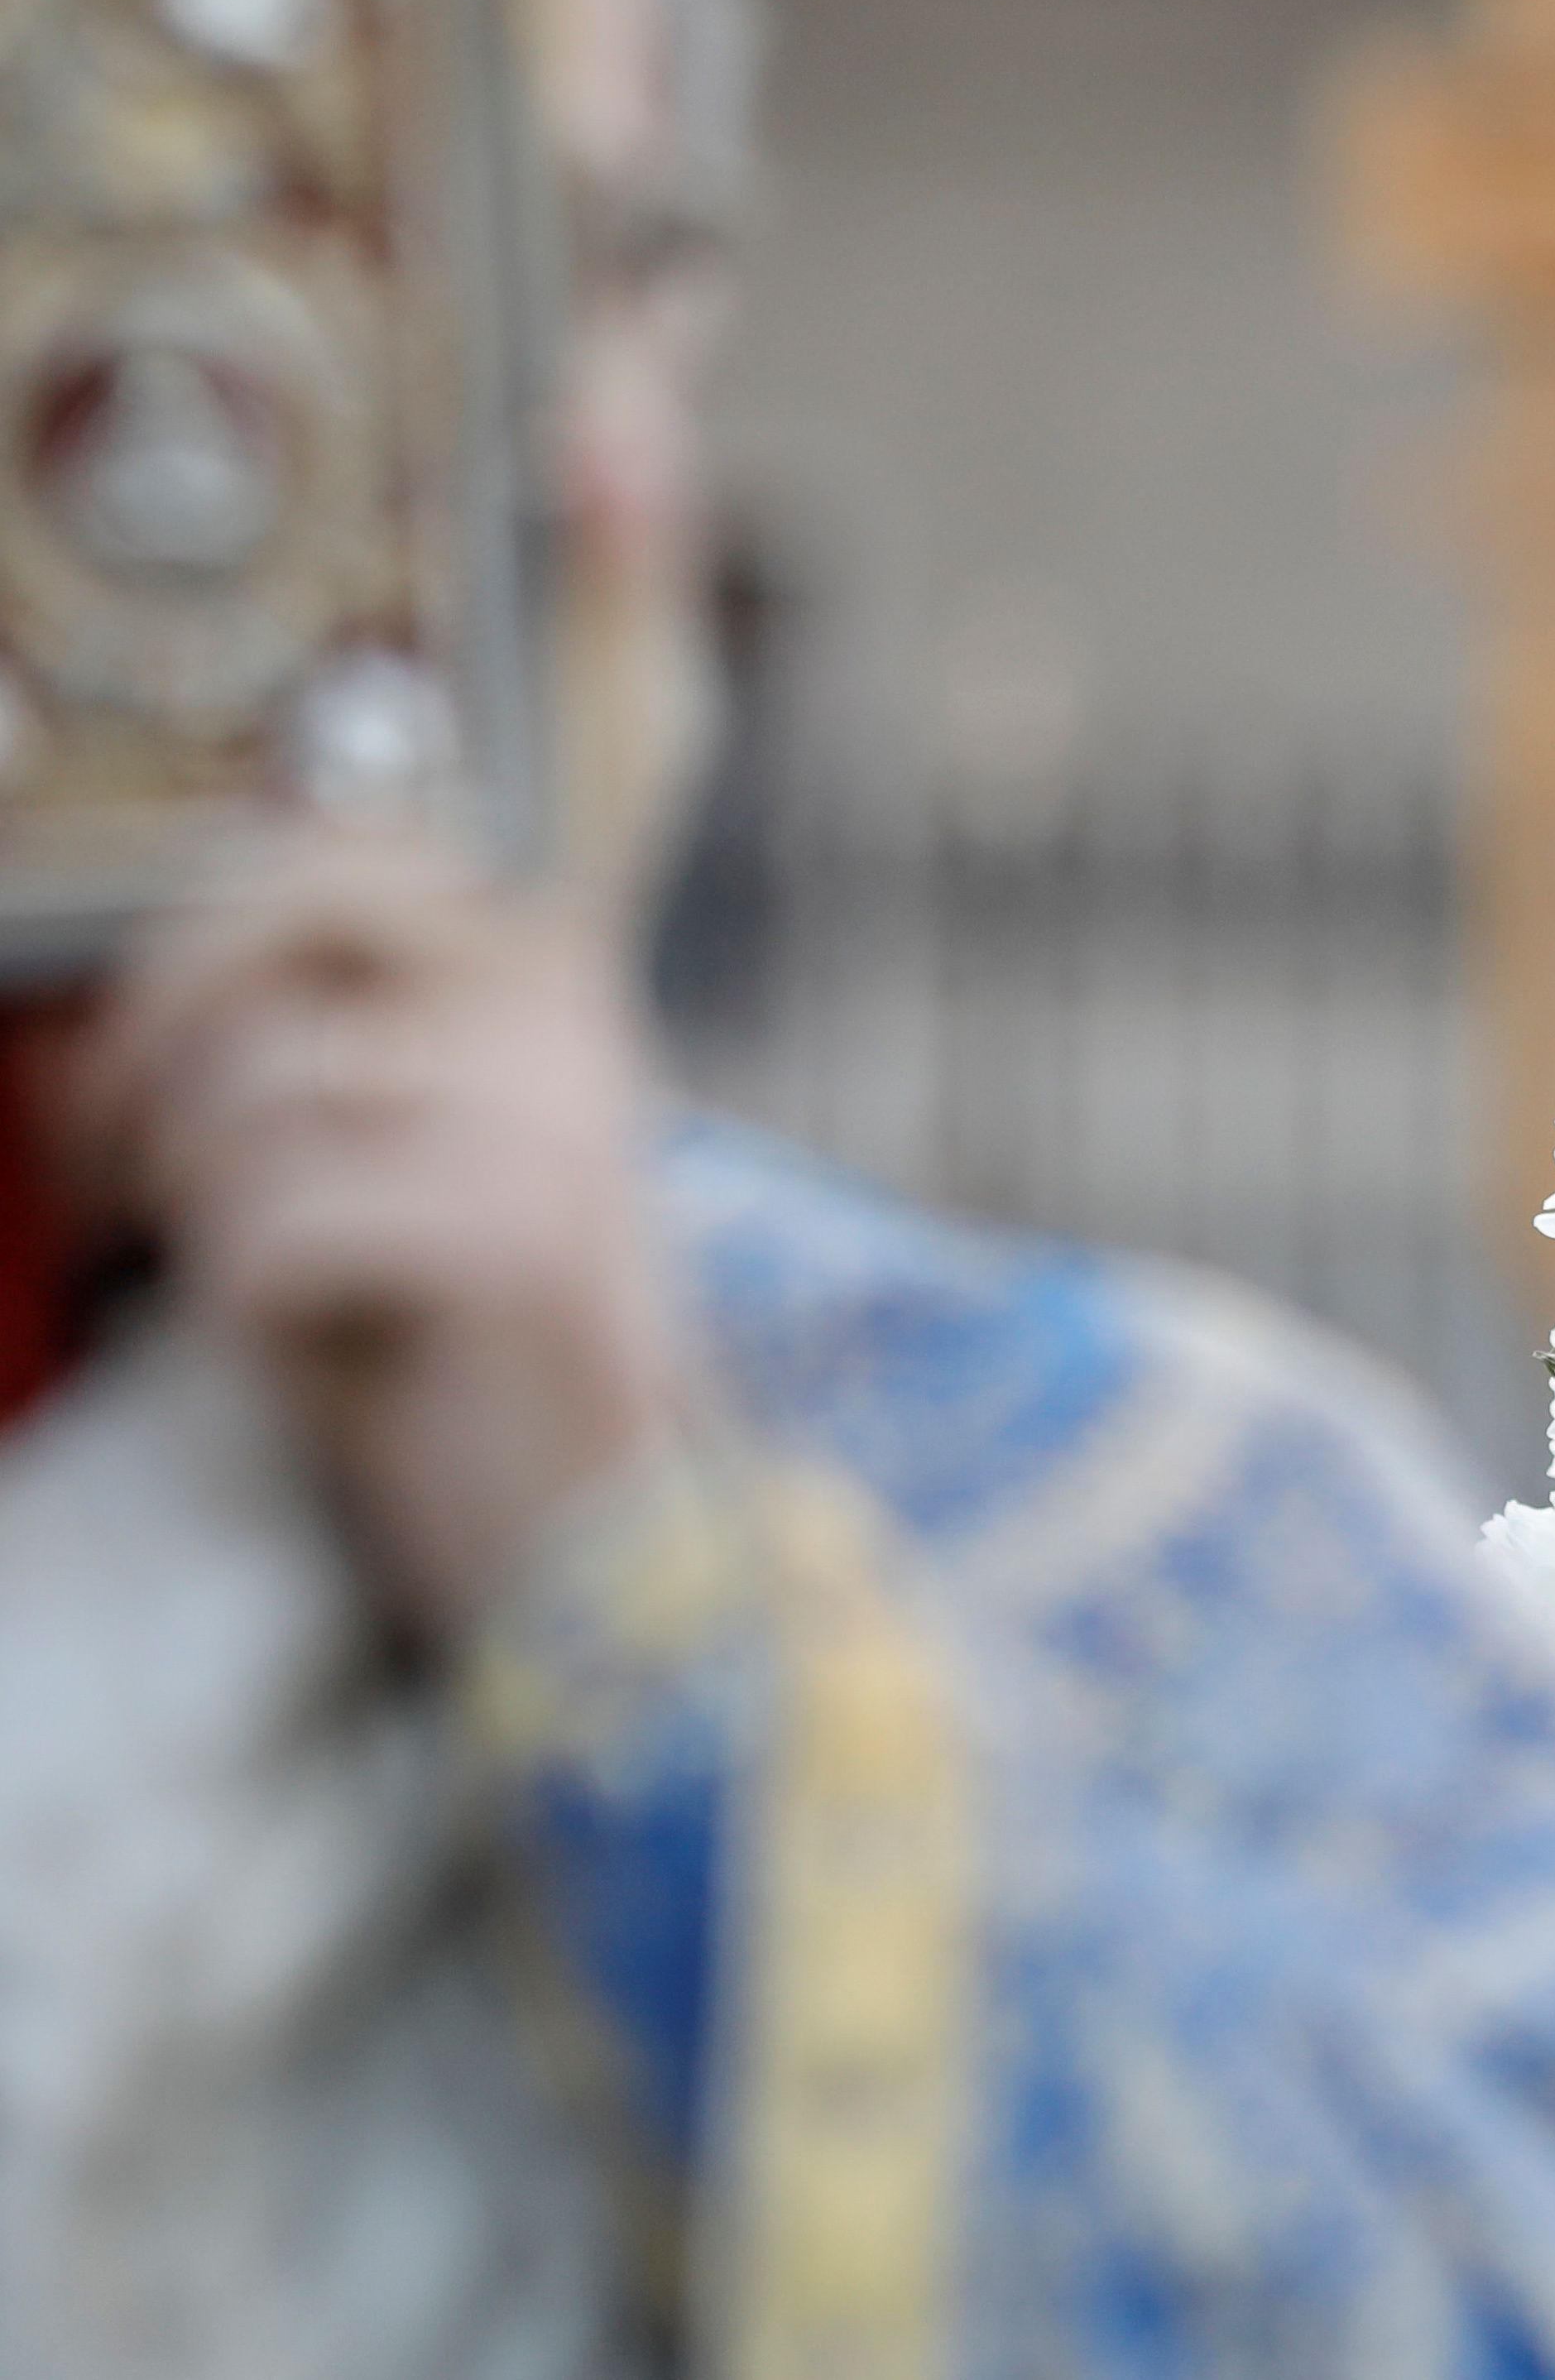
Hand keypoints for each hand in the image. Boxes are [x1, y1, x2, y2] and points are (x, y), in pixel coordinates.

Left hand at [77, 836, 673, 1636]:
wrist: (593, 1540)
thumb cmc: (456, 1361)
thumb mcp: (387, 1161)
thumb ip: (305, 1044)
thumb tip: (126, 1004)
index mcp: (553, 978)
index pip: (345, 849)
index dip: (201, 935)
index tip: (142, 1060)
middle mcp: (570, 1015)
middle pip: (286, 919)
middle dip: (167, 1038)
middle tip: (129, 1164)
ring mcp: (553, 1116)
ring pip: (256, 1100)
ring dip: (219, 1220)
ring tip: (299, 1301)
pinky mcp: (516, 1232)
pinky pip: (272, 1234)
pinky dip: (262, 1321)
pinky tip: (344, 1363)